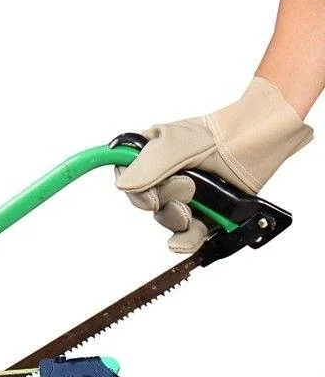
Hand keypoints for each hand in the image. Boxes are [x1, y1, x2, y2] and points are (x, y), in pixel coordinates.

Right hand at [117, 77, 312, 252]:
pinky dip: (185, 242)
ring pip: (166, 221)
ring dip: (177, 217)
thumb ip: (144, 166)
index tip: (149, 194)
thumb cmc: (215, 133)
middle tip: (186, 186)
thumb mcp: (170, 143)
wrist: (253, 139)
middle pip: (146, 205)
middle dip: (163, 201)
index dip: (136, 193)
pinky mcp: (204, 214)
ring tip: (194, 202)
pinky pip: (188, 236)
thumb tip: (123, 185)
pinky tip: (183, 243)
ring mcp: (185, 198)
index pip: (127, 183)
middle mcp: (164, 180)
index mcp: (148, 160)